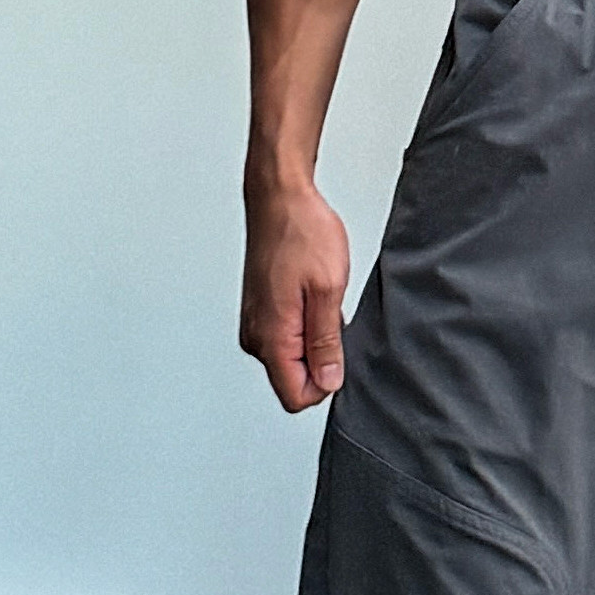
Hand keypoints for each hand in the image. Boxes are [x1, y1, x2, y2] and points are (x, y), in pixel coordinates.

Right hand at [240, 179, 351, 411]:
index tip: (338, 352)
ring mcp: (256, 325)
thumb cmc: (302, 232)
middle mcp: (256, 336)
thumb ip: (326, 343)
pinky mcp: (261, 314)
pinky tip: (313, 298)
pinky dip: (307, 327)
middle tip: (331, 318)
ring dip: (315, 341)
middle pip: (294, 381)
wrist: (279, 197)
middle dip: (321, 361)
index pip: (296, 397)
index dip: (325, 383)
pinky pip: (288, 340)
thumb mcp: (328, 290)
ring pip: (292, 360)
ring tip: (321, 301)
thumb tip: (328, 381)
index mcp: (271, 337)